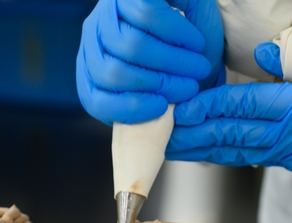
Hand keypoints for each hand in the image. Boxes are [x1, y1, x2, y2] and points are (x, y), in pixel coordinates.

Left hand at [77, 0, 223, 124]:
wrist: (188, 4)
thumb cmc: (179, 48)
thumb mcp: (165, 82)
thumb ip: (158, 106)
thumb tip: (161, 140)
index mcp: (95, 69)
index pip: (94, 98)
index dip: (125, 109)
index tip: (160, 109)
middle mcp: (94, 39)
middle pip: (113, 74)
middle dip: (158, 85)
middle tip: (190, 88)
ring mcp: (107, 12)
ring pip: (132, 47)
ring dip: (172, 62)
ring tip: (198, 66)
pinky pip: (148, 17)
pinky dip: (176, 33)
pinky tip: (193, 40)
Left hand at [167, 43, 291, 184]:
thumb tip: (259, 54)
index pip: (242, 105)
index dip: (207, 105)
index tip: (179, 104)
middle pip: (230, 135)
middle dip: (193, 133)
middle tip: (160, 132)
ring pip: (238, 151)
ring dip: (203, 149)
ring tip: (174, 147)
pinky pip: (254, 157)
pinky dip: (227, 154)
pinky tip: (210, 151)